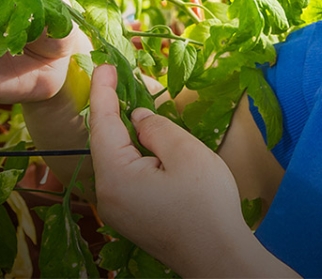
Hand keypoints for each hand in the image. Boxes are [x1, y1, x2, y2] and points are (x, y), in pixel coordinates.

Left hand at [88, 64, 271, 276]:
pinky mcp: (132, 217)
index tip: (105, 64)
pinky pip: (126, 176)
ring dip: (125, 134)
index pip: (103, 123)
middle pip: (106, 143)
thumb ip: (158, 129)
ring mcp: (118, 210)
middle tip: (121, 78)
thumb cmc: (206, 204)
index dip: (104, 91)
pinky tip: (148, 145)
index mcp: (115, 175)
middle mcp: (107, 194)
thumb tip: (139, 120)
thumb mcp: (186, 154)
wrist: (219, 257)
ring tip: (137, 107)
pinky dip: (133, 154)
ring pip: (117, 160)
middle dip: (113, 110)